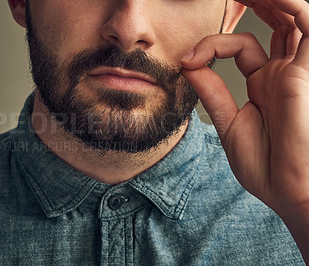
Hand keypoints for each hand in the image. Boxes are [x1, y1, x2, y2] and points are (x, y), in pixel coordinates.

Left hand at [181, 0, 308, 260]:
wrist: (291, 193)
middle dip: (254, 2)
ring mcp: (299, 70)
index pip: (241, 46)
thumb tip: (187, 65)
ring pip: (291, 15)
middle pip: (274, 22)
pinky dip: (288, 5)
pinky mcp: (307, 72)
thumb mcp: (229, 124)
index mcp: (266, 85)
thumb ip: (212, 92)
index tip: (187, 62)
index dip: (211, 46)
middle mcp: (285, 72)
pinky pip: (305, 24)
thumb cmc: (266, 167)